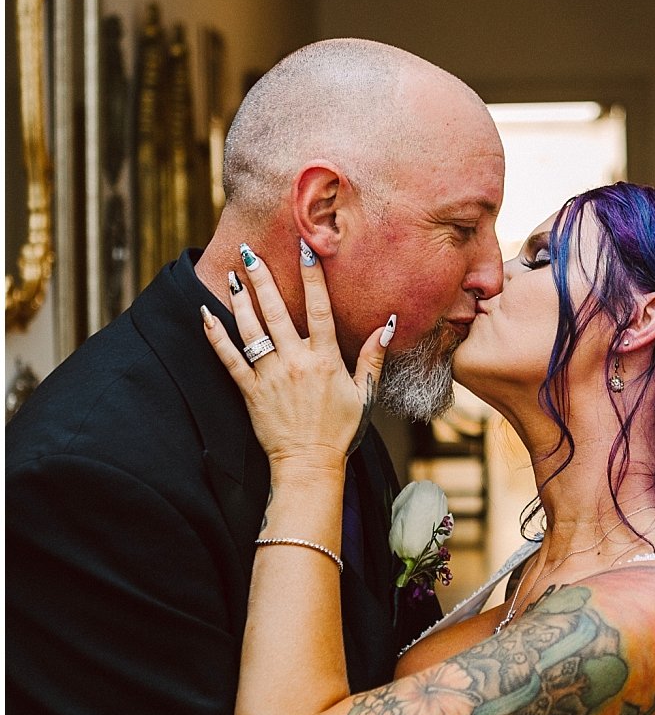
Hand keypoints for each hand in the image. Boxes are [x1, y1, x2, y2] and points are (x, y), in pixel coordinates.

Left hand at [202, 245, 392, 469]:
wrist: (308, 464)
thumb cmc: (339, 430)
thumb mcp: (364, 393)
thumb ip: (373, 357)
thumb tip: (387, 325)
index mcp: (325, 359)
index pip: (319, 309)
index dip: (313, 278)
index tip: (306, 250)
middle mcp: (295, 362)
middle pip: (276, 311)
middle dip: (261, 278)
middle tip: (249, 252)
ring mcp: (270, 376)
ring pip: (251, 330)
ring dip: (239, 300)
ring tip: (231, 275)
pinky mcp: (250, 391)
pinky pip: (229, 358)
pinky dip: (215, 336)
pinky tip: (206, 314)